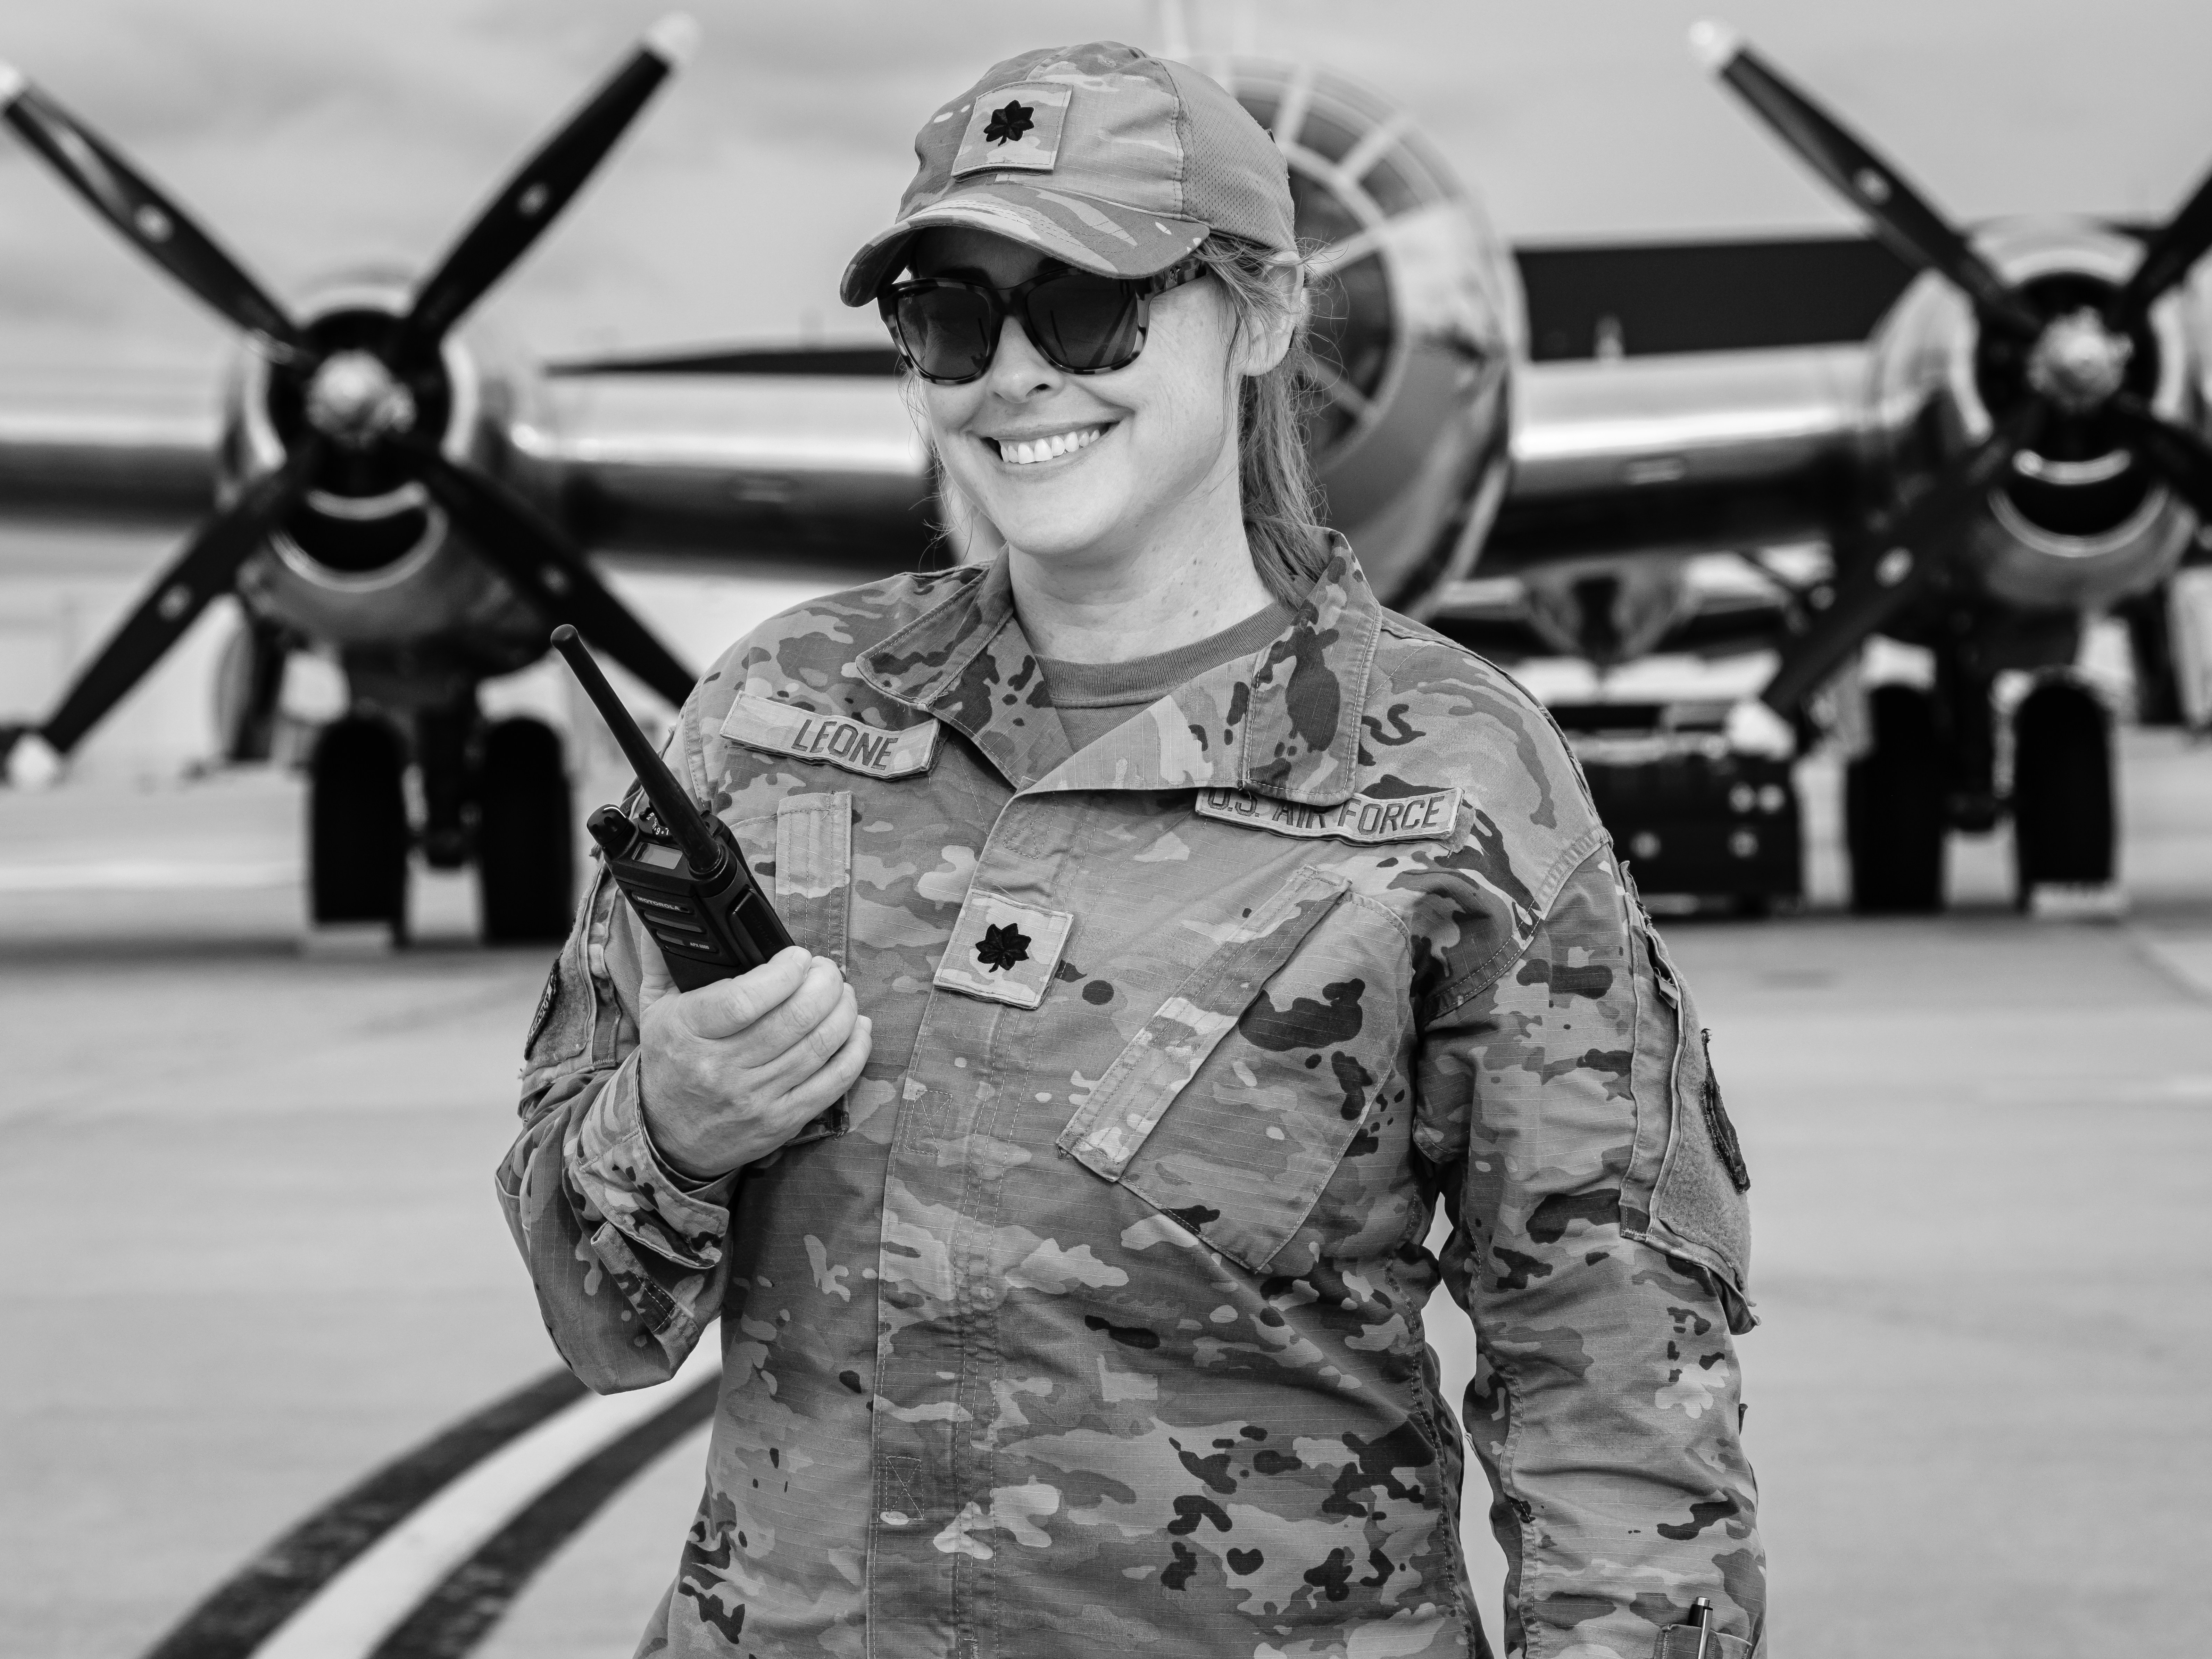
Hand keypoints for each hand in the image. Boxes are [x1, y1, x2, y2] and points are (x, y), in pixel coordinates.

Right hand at [636, 945, 871, 1181]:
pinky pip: (833, 1082)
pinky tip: (859, 1028)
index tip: (798, 956)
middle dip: (824, 984)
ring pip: (819, 1046)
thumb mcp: (655, 1009)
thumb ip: (663, 959)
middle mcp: (723, 1068)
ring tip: (842, 991)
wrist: (666, 1136)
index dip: (784, 972)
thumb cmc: (669, 1062)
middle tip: (827, 969)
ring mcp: (756, 1098)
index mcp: (690, 1033)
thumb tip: (666, 913)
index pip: (746, 999)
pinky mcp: (782, 1121)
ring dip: (843, 1010)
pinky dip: (855, 1050)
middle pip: (794, 1019)